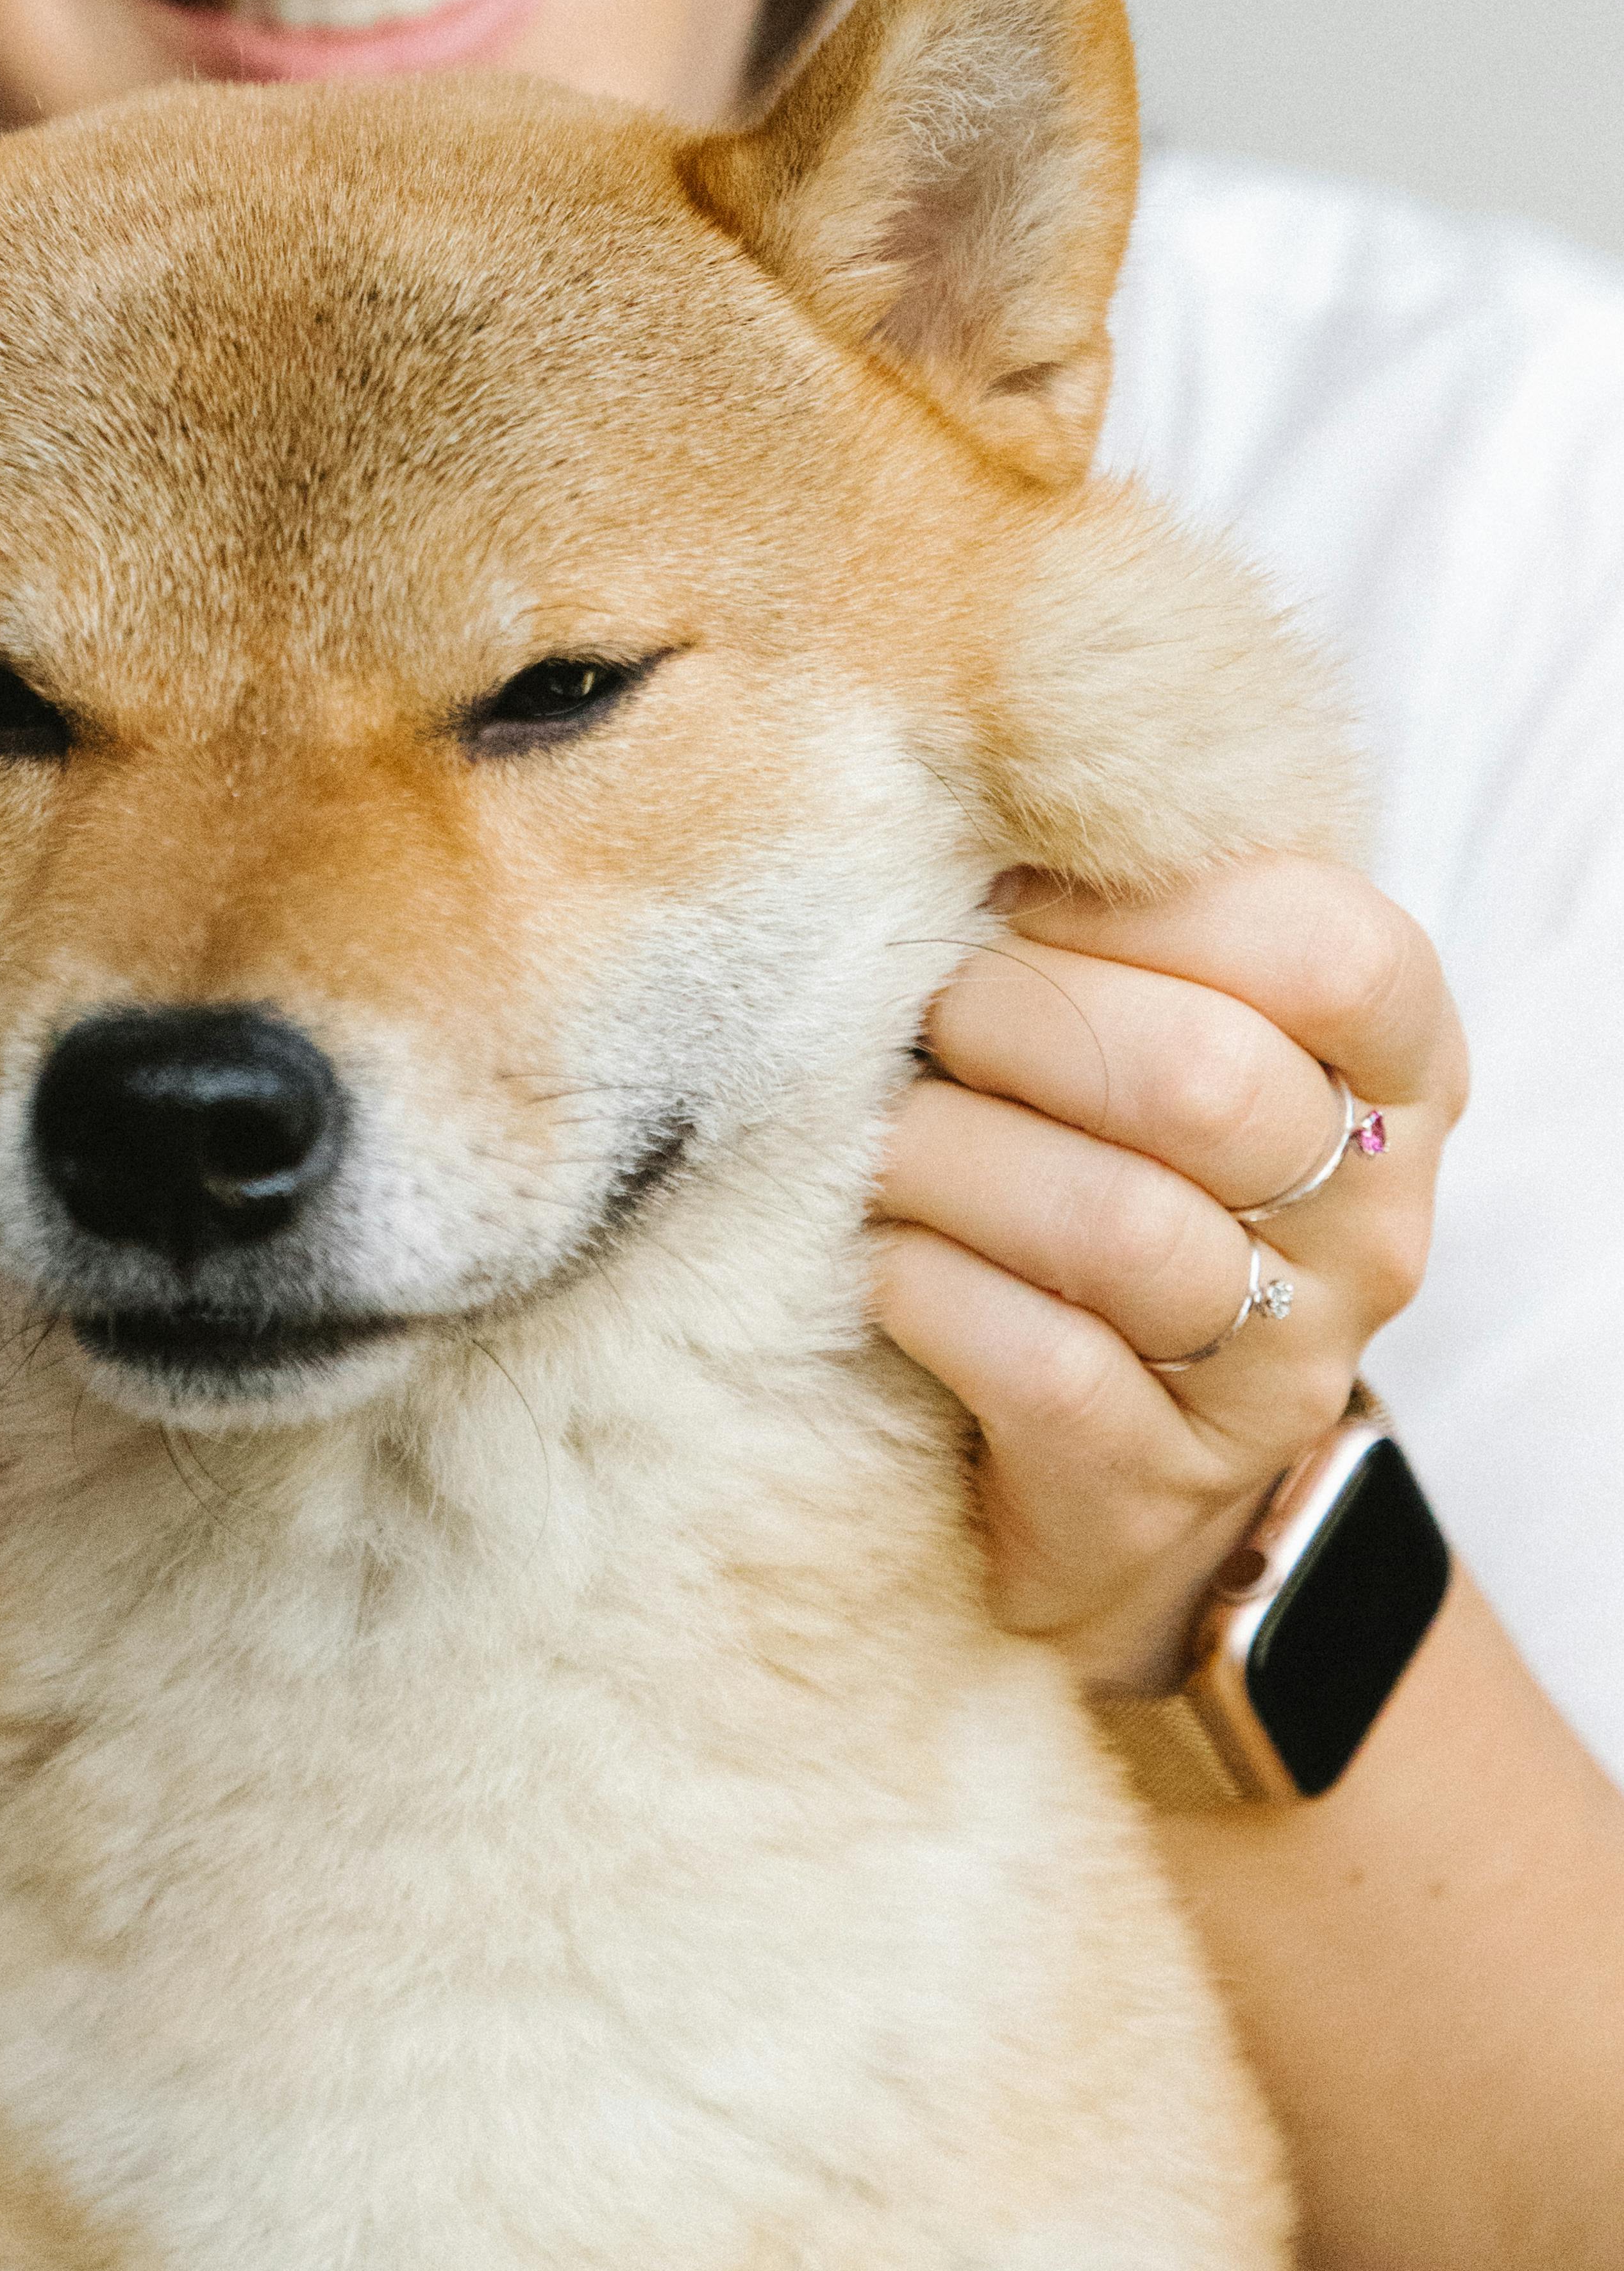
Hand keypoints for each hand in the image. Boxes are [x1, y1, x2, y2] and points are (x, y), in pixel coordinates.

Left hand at [870, 857, 1467, 1692]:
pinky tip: (881, 1255)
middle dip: (1014, 1020)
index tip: (1015, 890)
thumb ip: (1115, 908)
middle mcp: (1369, 1224)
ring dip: (949, 1157)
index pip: (1331, 949)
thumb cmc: (1109, 1166)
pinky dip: (931, 1290)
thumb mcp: (1157, 1018)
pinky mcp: (1158, 1487)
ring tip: (876, 1132)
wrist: (1110, 1463)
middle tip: (918, 1009)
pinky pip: (1045, 1369)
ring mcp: (1279, 1370)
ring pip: (1116, 1228)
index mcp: (1393, 1073)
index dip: (1149, 903)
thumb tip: (964, 782)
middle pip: (1202, 1080)